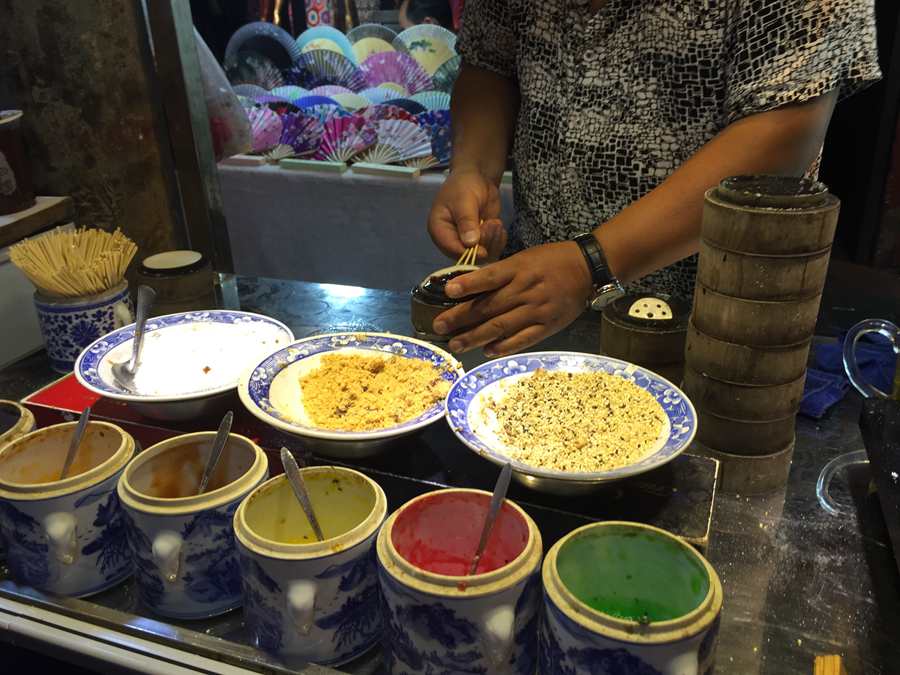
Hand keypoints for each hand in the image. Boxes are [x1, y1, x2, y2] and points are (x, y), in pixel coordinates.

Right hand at [427, 168, 507, 260]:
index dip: (467, 253)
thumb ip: (467, 221)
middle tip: (492, 224)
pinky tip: (498, 225)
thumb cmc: (464, 186)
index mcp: (439, 230)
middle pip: (468, 256)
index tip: (483, 249)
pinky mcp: (481, 241)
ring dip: (493, 240)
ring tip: (495, 222)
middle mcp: (451, 240)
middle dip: (484, 243)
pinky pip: (492, 250)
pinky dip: (499, 240)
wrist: (478, 178)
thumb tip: (470, 243)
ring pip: (482, 255)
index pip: (451, 249)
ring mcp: (467, 242)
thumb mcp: (464, 200)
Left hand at [433, 241, 593, 355]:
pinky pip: (524, 338)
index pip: (490, 277)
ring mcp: (538, 310)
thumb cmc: (550, 261)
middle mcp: (526, 289)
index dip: (469, 284)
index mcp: (519, 269)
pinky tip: (487, 350)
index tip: (448, 290)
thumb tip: (469, 288)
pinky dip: (505, 346)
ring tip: (456, 344)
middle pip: (490, 306)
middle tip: (439, 326)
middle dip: (461, 317)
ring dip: (476, 336)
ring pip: (502, 325)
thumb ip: (500, 273)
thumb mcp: (524, 258)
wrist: (588, 269)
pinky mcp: (549, 325)